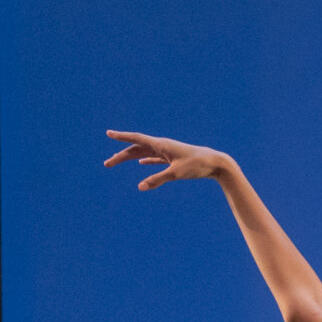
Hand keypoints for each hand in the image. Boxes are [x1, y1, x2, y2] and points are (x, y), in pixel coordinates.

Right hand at [102, 129, 229, 189]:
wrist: (215, 163)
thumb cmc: (197, 165)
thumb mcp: (176, 173)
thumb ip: (158, 179)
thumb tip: (141, 187)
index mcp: (160, 144)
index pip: (136, 139)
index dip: (121, 137)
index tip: (108, 134)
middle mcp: (161, 145)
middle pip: (135, 148)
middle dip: (120, 156)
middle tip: (106, 164)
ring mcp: (167, 151)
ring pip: (143, 152)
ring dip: (130, 157)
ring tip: (116, 160)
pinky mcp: (173, 158)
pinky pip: (155, 158)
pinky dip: (146, 160)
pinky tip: (141, 163)